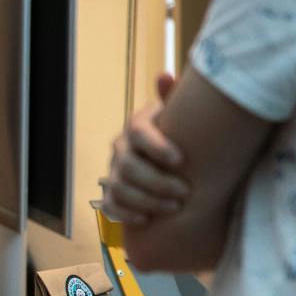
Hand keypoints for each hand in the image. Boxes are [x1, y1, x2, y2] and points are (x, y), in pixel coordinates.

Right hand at [103, 72, 188, 227]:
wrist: (170, 160)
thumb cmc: (179, 137)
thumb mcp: (178, 117)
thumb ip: (173, 98)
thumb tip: (165, 75)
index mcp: (136, 127)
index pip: (138, 133)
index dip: (157, 146)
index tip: (181, 160)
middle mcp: (121, 149)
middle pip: (129, 167)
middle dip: (157, 182)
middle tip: (184, 192)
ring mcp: (114, 172)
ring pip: (120, 189)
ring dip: (146, 201)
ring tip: (174, 208)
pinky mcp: (112, 194)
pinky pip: (111, 206)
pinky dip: (126, 214)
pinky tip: (147, 220)